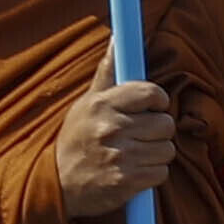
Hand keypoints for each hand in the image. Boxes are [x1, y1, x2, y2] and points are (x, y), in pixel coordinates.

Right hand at [53, 80, 177, 216]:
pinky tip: (134, 170)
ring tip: (136, 154)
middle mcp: (111, 128)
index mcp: (102, 105)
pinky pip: (161, 172)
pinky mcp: (127, 181)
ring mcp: (120, 156)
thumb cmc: (76, 140)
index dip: (157, 101)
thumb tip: (119, 39)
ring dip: (156, 153)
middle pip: (165, 123)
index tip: (152, 108)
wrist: (56, 184)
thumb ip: (107, 72)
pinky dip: (152, 173)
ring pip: (167, 149)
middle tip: (141, 135)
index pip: (151, 93)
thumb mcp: (86, 104)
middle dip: (158, 130)